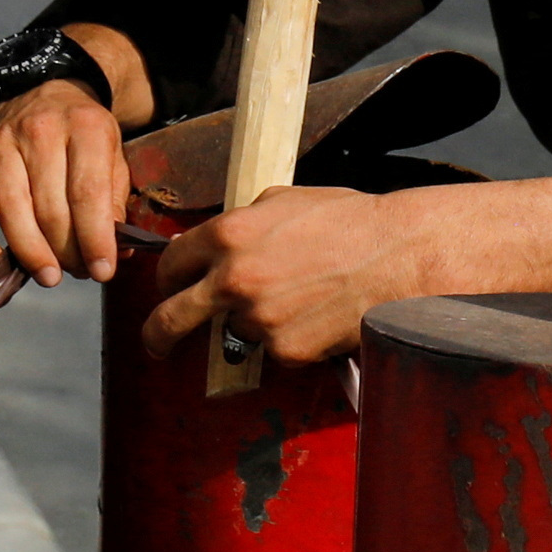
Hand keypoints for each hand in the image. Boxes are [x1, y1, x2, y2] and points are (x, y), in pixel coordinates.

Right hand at [0, 82, 135, 286]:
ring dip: (30, 247)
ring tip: (48, 273)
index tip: (103, 271)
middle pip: (49, 205)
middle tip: (76, 273)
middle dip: (65, 250)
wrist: (52, 91)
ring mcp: (4, 137)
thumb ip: (114, 201)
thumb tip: (115, 253)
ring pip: (12, 201)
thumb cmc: (85, 136)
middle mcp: (42, 129)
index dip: (95, 238)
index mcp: (85, 127)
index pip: (87, 193)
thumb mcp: (114, 156)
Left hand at [140, 183, 421, 366]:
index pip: (171, 265)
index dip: (166, 279)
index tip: (167, 290)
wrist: (395, 257)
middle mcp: (234, 280)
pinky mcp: (285, 350)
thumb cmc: (345, 221)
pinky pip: (275, 349)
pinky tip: (318, 314)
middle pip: (171, 318)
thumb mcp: (282, 201)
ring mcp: (258, 319)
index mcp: (228, 235)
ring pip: (237, 331)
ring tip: (299, 298)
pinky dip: (289, 338)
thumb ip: (238, 223)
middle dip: (157, 335)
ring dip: (254, 322)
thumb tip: (203, 245)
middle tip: (156, 344)